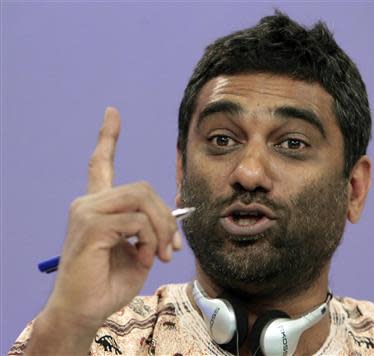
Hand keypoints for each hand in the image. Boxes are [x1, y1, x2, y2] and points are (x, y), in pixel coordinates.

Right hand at [43, 107, 179, 330]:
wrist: (84, 310)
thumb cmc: (109, 282)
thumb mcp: (139, 251)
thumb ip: (150, 229)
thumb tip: (171, 219)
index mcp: (98, 206)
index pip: (101, 163)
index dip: (108, 137)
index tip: (112, 113)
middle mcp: (89, 203)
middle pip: (141, 187)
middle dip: (167, 215)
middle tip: (174, 246)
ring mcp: (87, 212)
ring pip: (141, 199)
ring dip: (162, 228)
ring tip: (164, 254)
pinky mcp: (91, 225)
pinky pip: (136, 221)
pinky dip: (151, 240)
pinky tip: (145, 257)